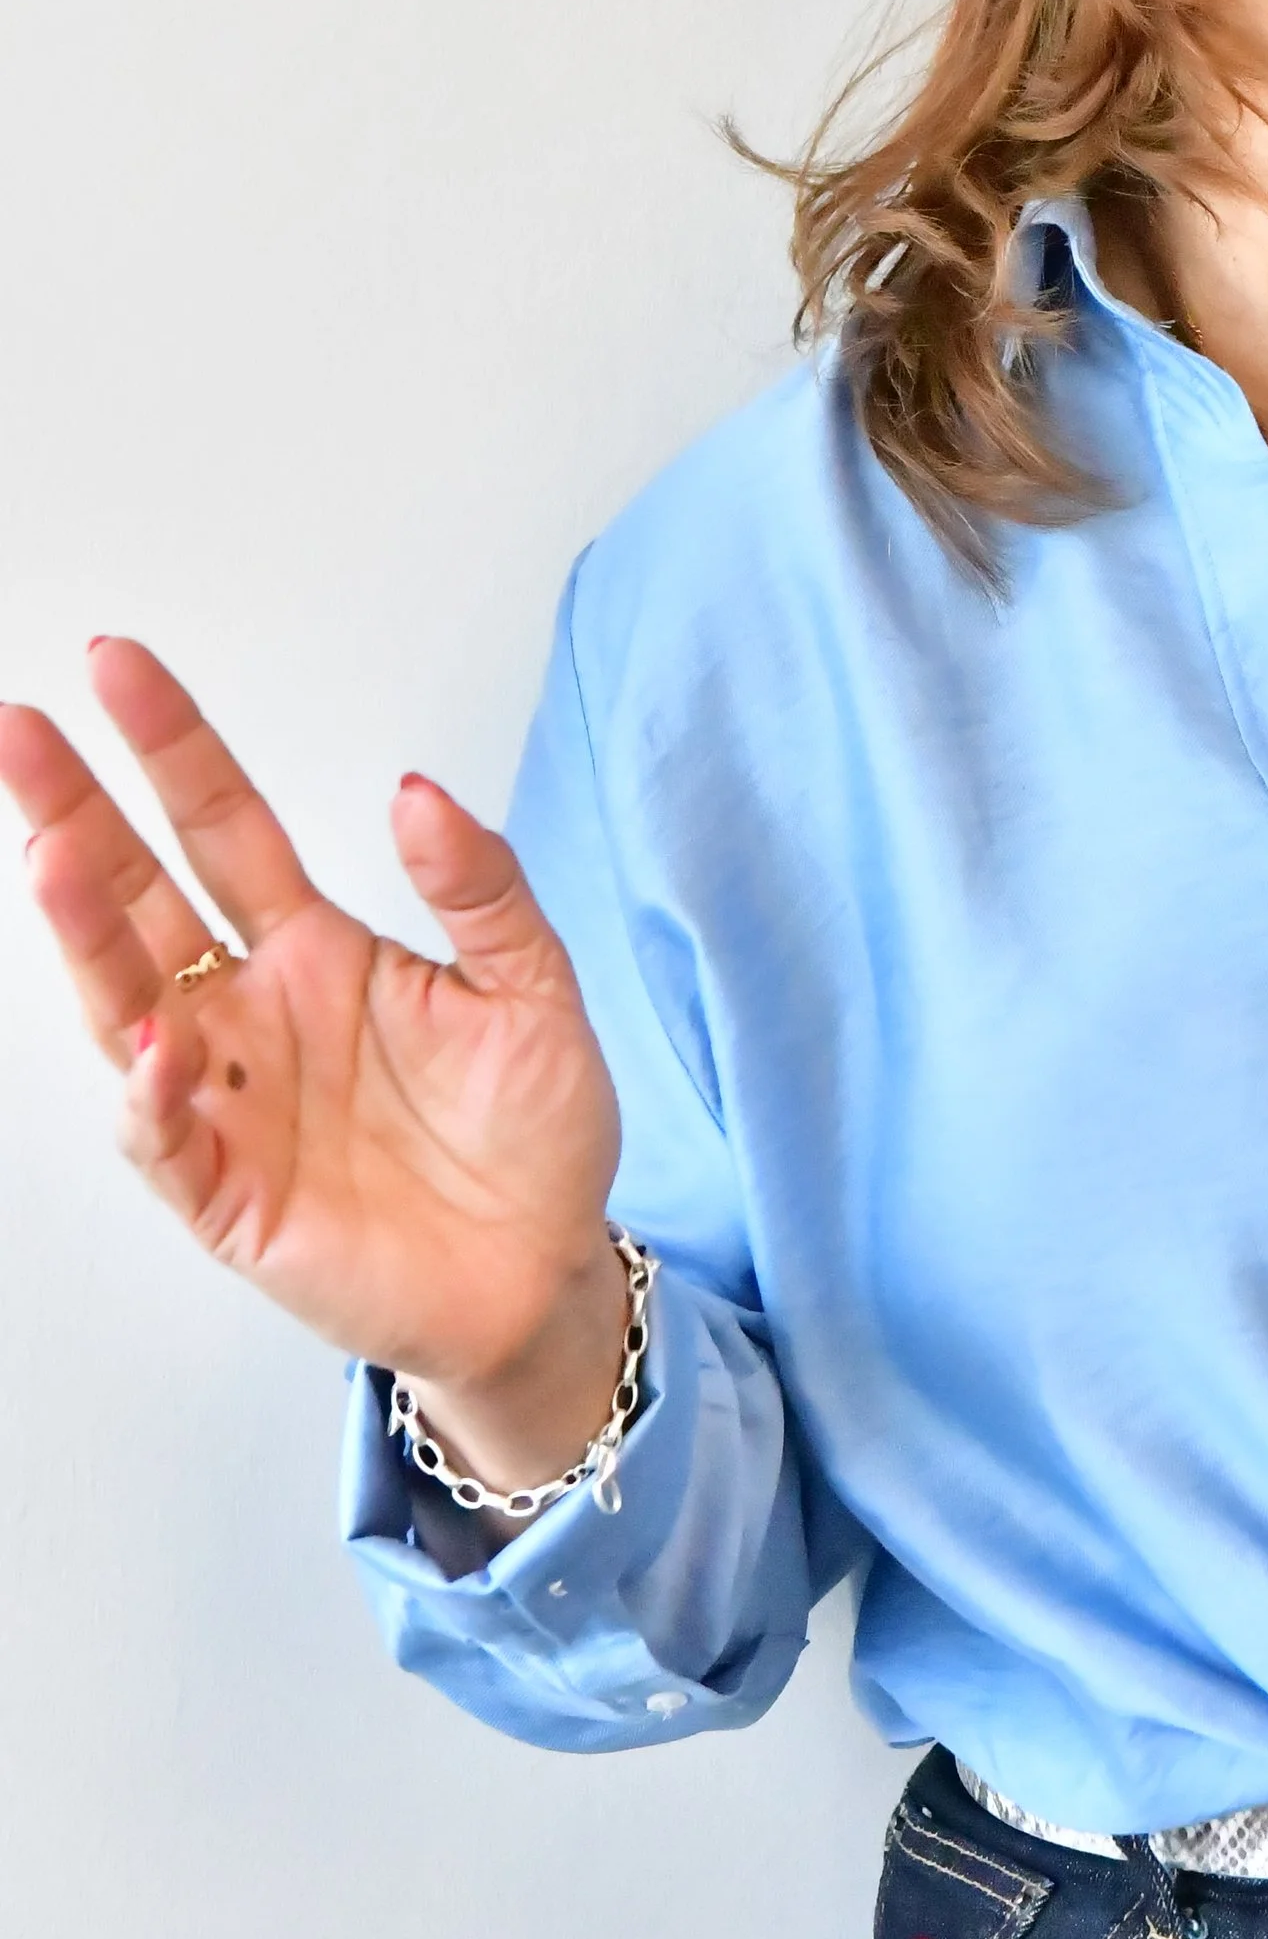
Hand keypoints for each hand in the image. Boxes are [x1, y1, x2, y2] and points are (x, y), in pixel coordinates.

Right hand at [0, 639, 627, 1479]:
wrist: (544, 1272)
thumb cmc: (533, 1130)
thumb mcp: (534, 987)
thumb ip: (481, 890)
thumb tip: (414, 790)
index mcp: (316, 948)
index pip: (222, 825)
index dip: (171, 747)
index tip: (115, 666)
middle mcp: (253, 1011)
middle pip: (142, 896)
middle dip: (76, 814)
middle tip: (20, 732)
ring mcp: (229, 1099)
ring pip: (127, 1002)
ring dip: (87, 933)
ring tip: (53, 855)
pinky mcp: (228, 1194)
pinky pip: (165, 1135)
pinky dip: (150, 1090)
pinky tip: (152, 1040)